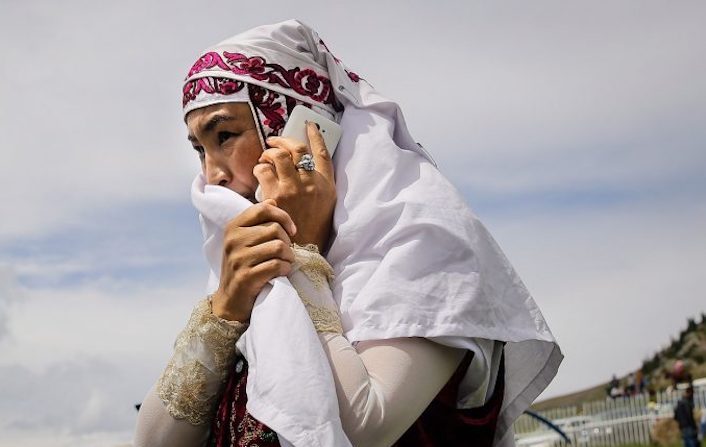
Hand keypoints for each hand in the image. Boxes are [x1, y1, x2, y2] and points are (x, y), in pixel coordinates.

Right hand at [211, 199, 296, 321]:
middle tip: (286, 253)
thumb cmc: (243, 266)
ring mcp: (238, 258)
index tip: (291, 230)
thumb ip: (258, 221)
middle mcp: (233, 240)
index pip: (263, 209)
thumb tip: (273, 200)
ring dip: (288, 256)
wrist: (231, 299)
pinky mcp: (246, 276)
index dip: (283, 216)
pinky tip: (281, 272)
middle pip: (275, 229)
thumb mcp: (245, 240)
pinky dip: (285, 269)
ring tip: (285, 262)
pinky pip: (276, 265)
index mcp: (233, 227)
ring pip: (278, 246)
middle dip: (287, 242)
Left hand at [254, 122, 335, 249]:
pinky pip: (263, 170)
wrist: (303, 253)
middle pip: (298, 148)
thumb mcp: (326, 205)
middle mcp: (312, 183)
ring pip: (279, 155)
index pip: (322, 152)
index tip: (309, 125)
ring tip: (265, 157)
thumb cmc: (314, 231)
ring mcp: (294, 187)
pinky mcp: (276, 194)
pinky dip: (259, 168)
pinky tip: (259, 172)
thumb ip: (318, 185)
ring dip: (269, 152)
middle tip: (275, 141)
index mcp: (327, 185)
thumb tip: (303, 167)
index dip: (316, 135)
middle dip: (284, 140)